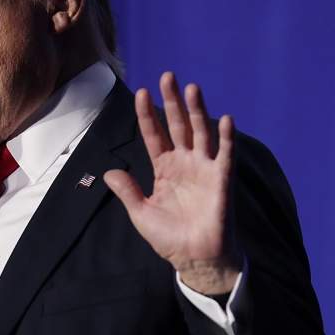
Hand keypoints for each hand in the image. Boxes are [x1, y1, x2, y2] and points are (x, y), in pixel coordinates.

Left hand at [103, 71, 241, 295]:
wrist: (195, 258)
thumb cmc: (170, 238)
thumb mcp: (141, 214)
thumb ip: (127, 191)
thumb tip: (108, 171)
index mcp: (164, 169)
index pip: (154, 135)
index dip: (147, 115)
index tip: (140, 92)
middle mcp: (185, 163)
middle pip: (177, 125)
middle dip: (172, 101)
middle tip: (168, 76)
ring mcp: (204, 169)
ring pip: (200, 133)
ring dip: (197, 111)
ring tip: (192, 88)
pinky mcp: (222, 180)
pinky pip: (225, 155)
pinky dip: (226, 138)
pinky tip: (224, 119)